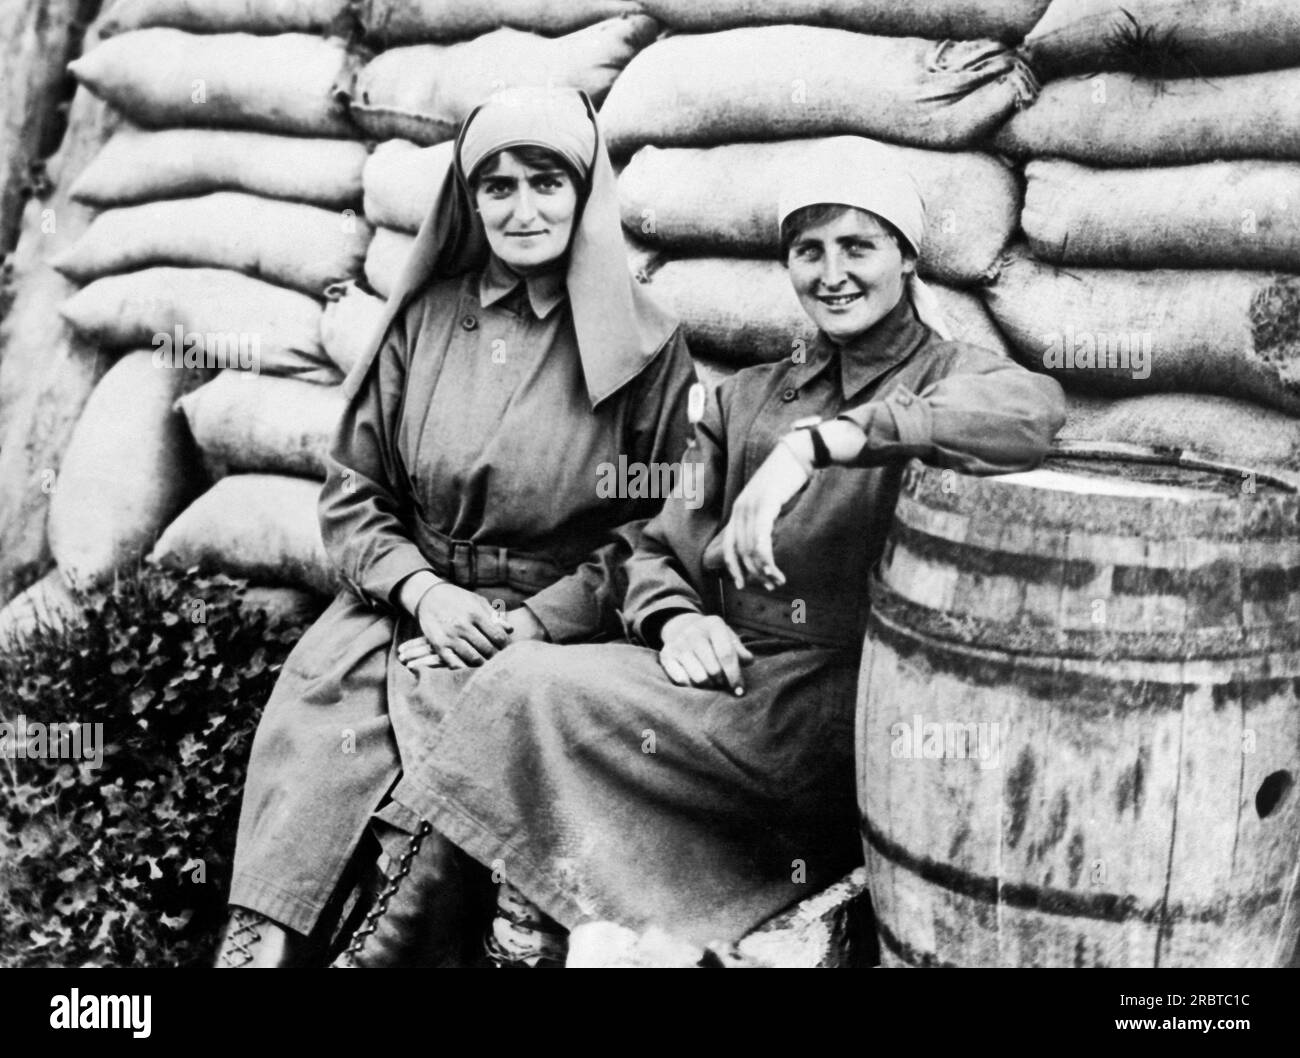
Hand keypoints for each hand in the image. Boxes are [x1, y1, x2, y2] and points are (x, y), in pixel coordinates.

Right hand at [398, 605, 545, 670]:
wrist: (428, 596)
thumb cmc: (458, 599)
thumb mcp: (477, 601)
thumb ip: (494, 616)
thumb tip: (510, 630)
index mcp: (475, 613)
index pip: (497, 636)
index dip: (505, 645)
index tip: (505, 648)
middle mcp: (463, 625)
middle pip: (487, 649)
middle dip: (495, 656)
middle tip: (497, 658)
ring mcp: (450, 636)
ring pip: (473, 658)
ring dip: (482, 663)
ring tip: (485, 662)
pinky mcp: (438, 645)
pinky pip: (454, 663)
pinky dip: (464, 667)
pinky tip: (468, 665)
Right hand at [658, 613, 753, 694]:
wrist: (684, 629)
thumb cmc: (714, 640)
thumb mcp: (729, 639)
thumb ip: (740, 651)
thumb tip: (748, 661)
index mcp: (713, 624)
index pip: (726, 654)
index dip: (735, 675)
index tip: (739, 691)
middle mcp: (694, 632)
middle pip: (713, 669)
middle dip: (722, 682)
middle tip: (723, 683)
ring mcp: (678, 643)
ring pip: (699, 678)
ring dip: (708, 686)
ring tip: (711, 683)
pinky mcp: (666, 655)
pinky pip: (681, 680)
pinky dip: (691, 686)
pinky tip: (695, 684)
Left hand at [720, 434, 812, 591]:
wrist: (798, 453)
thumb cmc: (787, 478)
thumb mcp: (770, 501)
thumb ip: (763, 519)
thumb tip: (766, 542)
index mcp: (739, 509)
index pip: (729, 546)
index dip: (734, 567)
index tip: (742, 584)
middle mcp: (741, 509)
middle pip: (741, 551)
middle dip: (754, 573)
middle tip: (770, 586)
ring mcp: (751, 506)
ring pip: (750, 548)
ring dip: (763, 569)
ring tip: (776, 580)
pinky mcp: (766, 504)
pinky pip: (760, 537)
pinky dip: (765, 556)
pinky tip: (772, 568)